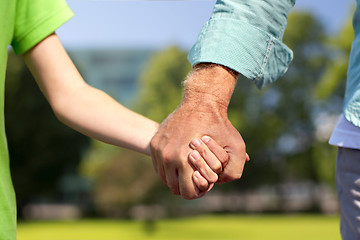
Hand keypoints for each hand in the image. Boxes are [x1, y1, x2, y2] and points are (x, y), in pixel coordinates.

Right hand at [150, 64, 247, 198]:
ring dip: (176, 176)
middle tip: (198, 175)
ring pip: (165, 178)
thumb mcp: (236, 146)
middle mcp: (168, 157)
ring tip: (189, 168)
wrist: (201, 102)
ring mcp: (159, 150)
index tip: (205, 180)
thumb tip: (220, 182)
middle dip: (187, 184)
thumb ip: (234, 170)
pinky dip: (168, 167)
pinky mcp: (154, 143)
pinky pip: (159, 166)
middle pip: (175, 188)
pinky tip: (181, 160)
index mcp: (184, 160)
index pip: (187, 193)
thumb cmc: (219, 125)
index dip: (199, 190)